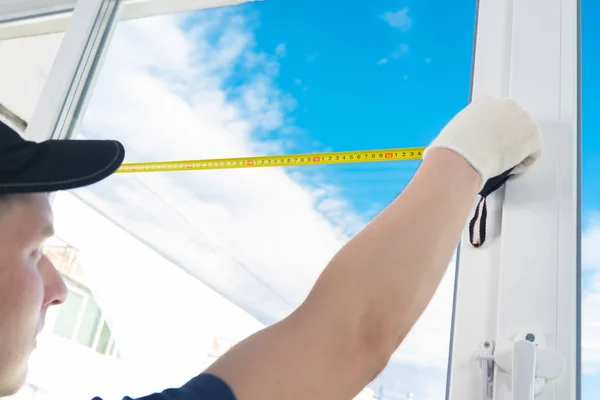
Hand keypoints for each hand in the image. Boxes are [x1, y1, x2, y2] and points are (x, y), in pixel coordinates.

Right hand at [424, 96, 542, 188]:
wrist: (462, 155)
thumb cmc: (454, 147)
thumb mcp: (455, 130)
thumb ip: (467, 132)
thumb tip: (463, 143)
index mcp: (485, 102)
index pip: (498, 114)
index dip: (496, 132)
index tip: (491, 143)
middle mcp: (506, 105)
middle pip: (515, 122)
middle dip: (509, 138)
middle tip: (500, 154)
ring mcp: (521, 119)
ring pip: (526, 136)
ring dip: (518, 149)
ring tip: (504, 163)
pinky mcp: (533, 136)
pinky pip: (534, 151)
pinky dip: (525, 162)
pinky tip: (512, 168)